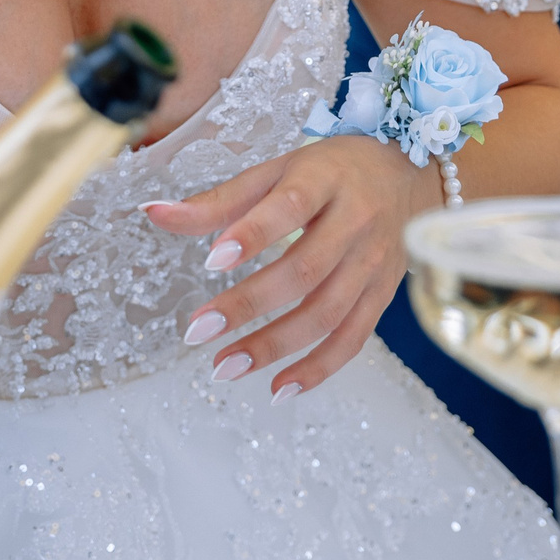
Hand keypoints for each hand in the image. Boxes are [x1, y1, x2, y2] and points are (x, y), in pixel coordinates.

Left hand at [141, 133, 438, 402]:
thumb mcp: (276, 170)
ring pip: (327, 313)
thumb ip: (218, 200)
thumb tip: (152, 212)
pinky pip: (353, 338)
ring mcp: (373, 262)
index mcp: (324, 179)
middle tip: (197, 332)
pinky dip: (318, 368)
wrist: (407, 175)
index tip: (211, 261)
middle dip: (249, 305)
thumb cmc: (329, 171)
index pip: (290, 206)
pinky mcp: (382, 294)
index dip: (254, 233)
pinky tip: (279, 389)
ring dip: (275, 346)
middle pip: (305, 270)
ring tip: (224, 367)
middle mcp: (355, 221)